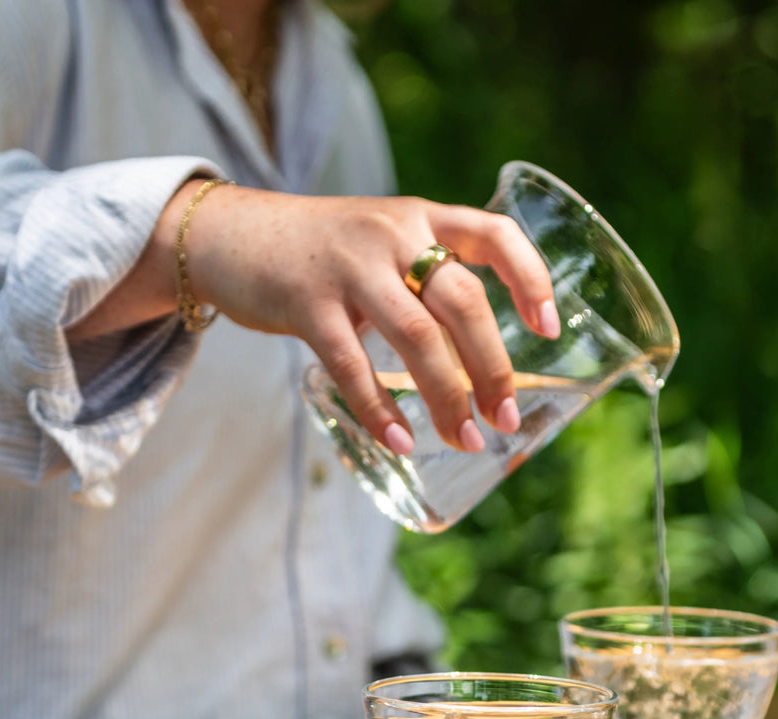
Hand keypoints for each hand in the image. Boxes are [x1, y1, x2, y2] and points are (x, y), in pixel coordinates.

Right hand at [185, 185, 559, 452]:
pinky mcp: (307, 303)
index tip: (549, 330)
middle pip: (463, 302)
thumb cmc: (318, 252)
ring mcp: (349, 268)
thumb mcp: (379, 242)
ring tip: (465, 440)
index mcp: (419, 217)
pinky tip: (400, 441)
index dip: (531, 279)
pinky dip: (380, 409)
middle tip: (507, 419)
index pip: (494, 235)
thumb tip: (473, 356)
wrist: (228, 235)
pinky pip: (354, 365)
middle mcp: (392, 235)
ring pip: (418, 337)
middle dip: (493, 368)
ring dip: (448, 397)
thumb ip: (422, 277)